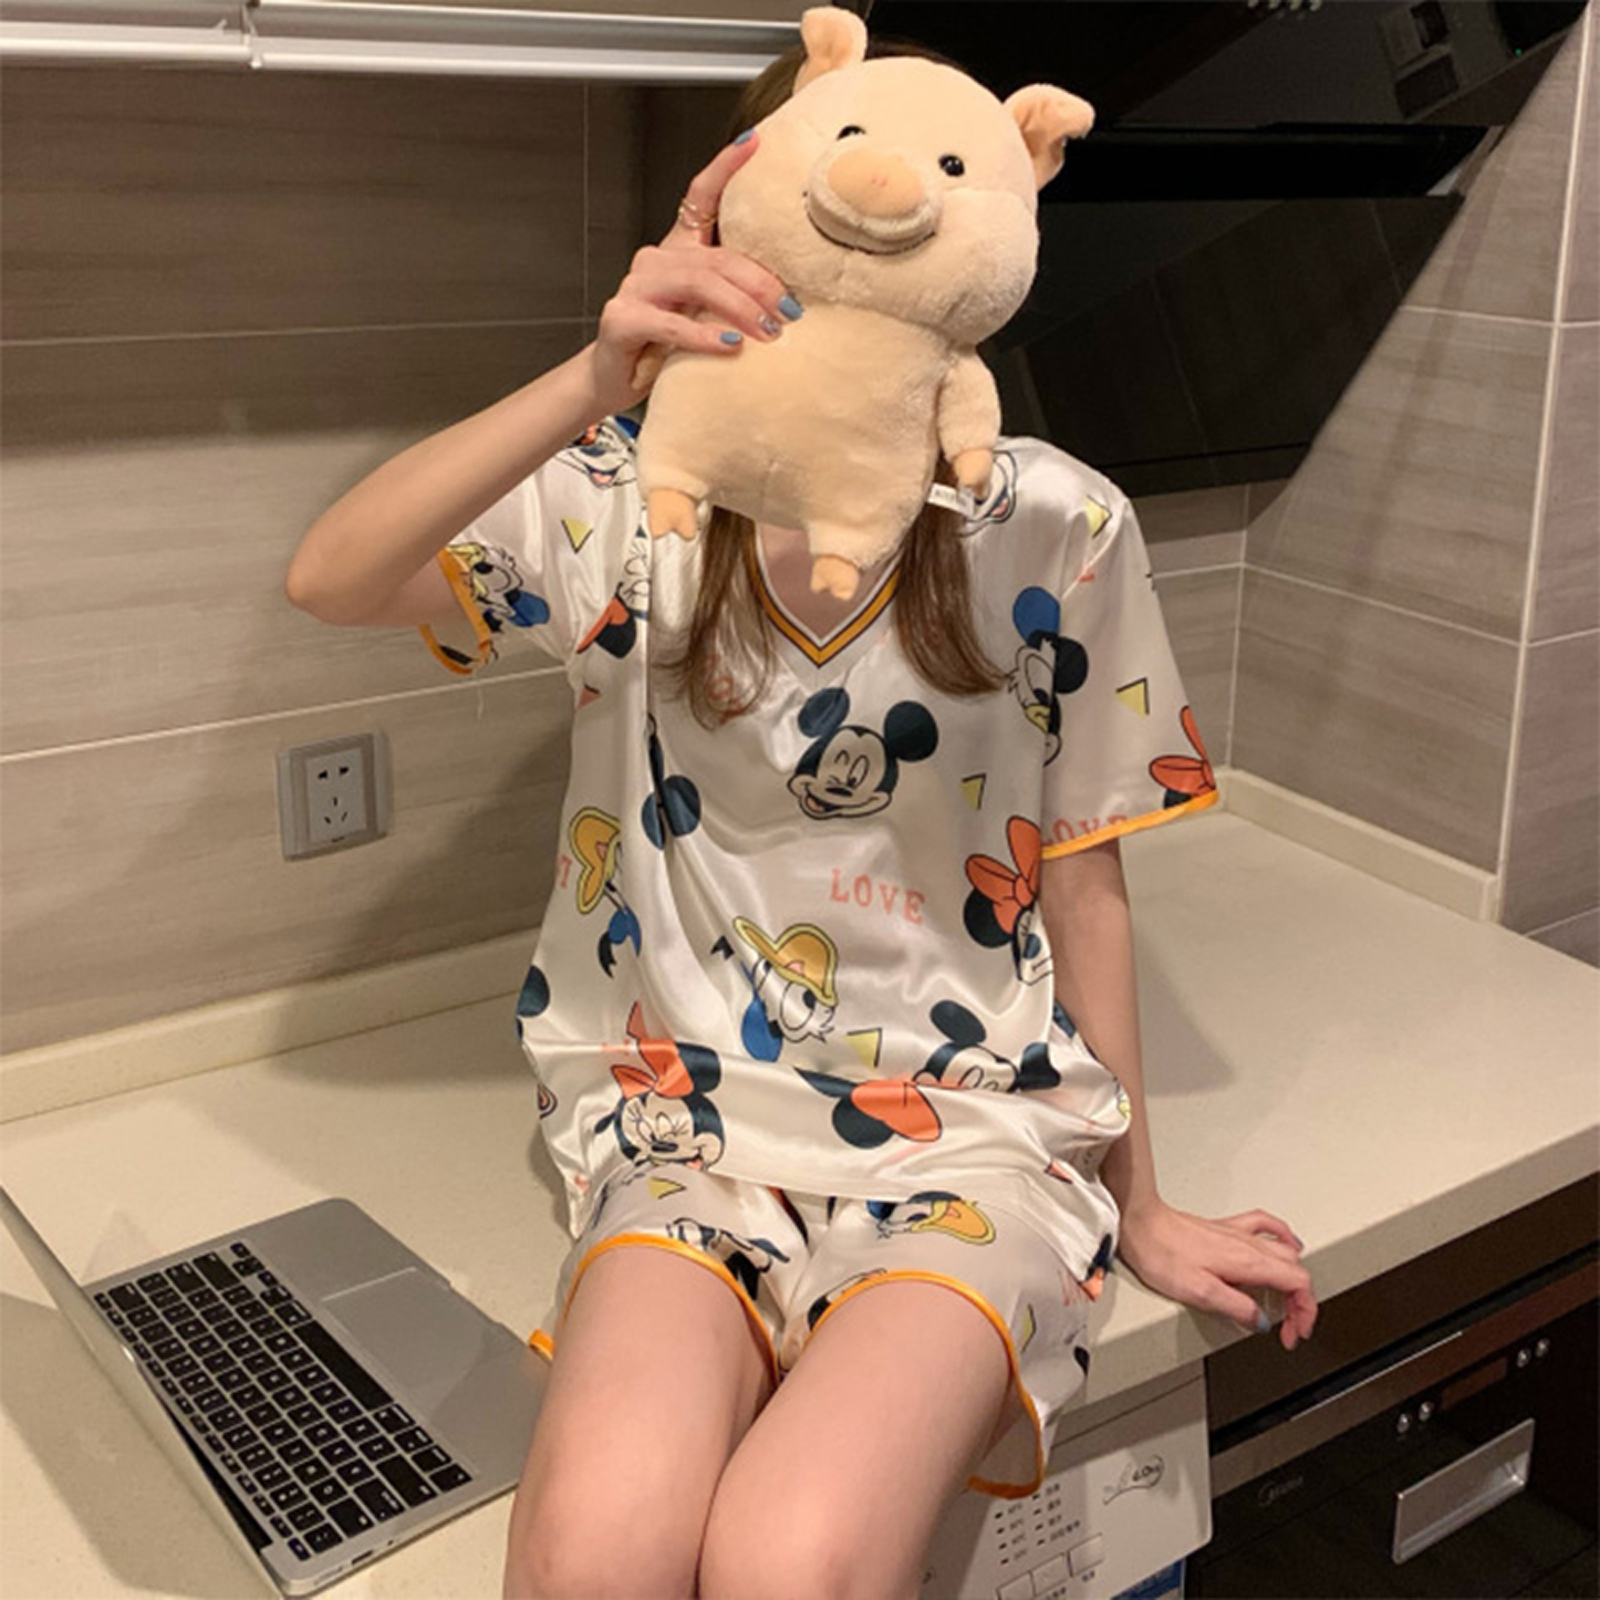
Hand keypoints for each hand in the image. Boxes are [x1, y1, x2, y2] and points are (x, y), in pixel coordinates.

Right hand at [585, 132, 794, 416]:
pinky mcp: (622, 318)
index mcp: (679, 250)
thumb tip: (794, 303)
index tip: (754, 142)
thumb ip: (733, 298)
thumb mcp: (706, 316)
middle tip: (791, 310)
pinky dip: (704, 335)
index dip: (725, 167)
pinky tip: (730, 344)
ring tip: (770, 331)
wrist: (616, 379)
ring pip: (698, 283)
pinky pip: (671, 323)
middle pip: (717, 257)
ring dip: (740, 308)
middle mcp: (656, 260)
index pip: (702, 196)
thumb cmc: (666, 346)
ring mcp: (636, 286)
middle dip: (760, 283)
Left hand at [1115, 1198, 1316, 1350]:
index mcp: (1248, 1262)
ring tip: (1288, 1300)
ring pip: (1285, 1252)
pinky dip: (1284, 1237)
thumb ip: (1236, 1308)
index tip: (1294, 1332)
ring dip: (1294, 1278)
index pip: (1299, 1283)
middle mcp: (1248, 1245)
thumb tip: (1260, 1321)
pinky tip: (1286, 1244)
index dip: (1305, 1311)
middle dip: (1300, 1302)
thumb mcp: (1200, 1293)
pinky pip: (1267, 1226)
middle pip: (1296, 1270)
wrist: (1142, 1224)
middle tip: (1287, 1326)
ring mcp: (1238, 1234)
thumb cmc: (1163, 1255)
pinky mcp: (1226, 1229)